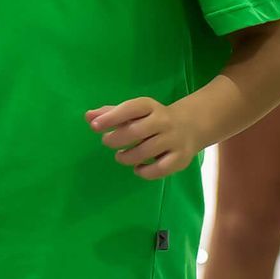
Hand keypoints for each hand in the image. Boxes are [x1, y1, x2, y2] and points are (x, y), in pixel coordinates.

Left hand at [88, 97, 203, 179]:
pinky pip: (159, 169)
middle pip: (136, 131)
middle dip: (116, 139)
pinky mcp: (180, 158)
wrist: (191, 125)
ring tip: (121, 156)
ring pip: (145, 152)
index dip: (112, 117)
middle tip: (108, 142)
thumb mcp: (135, 112)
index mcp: (151, 107)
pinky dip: (144, 172)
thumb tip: (88, 116)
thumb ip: (111, 114)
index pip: (131, 108)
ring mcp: (174, 140)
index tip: (95, 126)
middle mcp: (164, 121)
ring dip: (127, 157)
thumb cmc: (153, 119)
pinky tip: (139, 168)